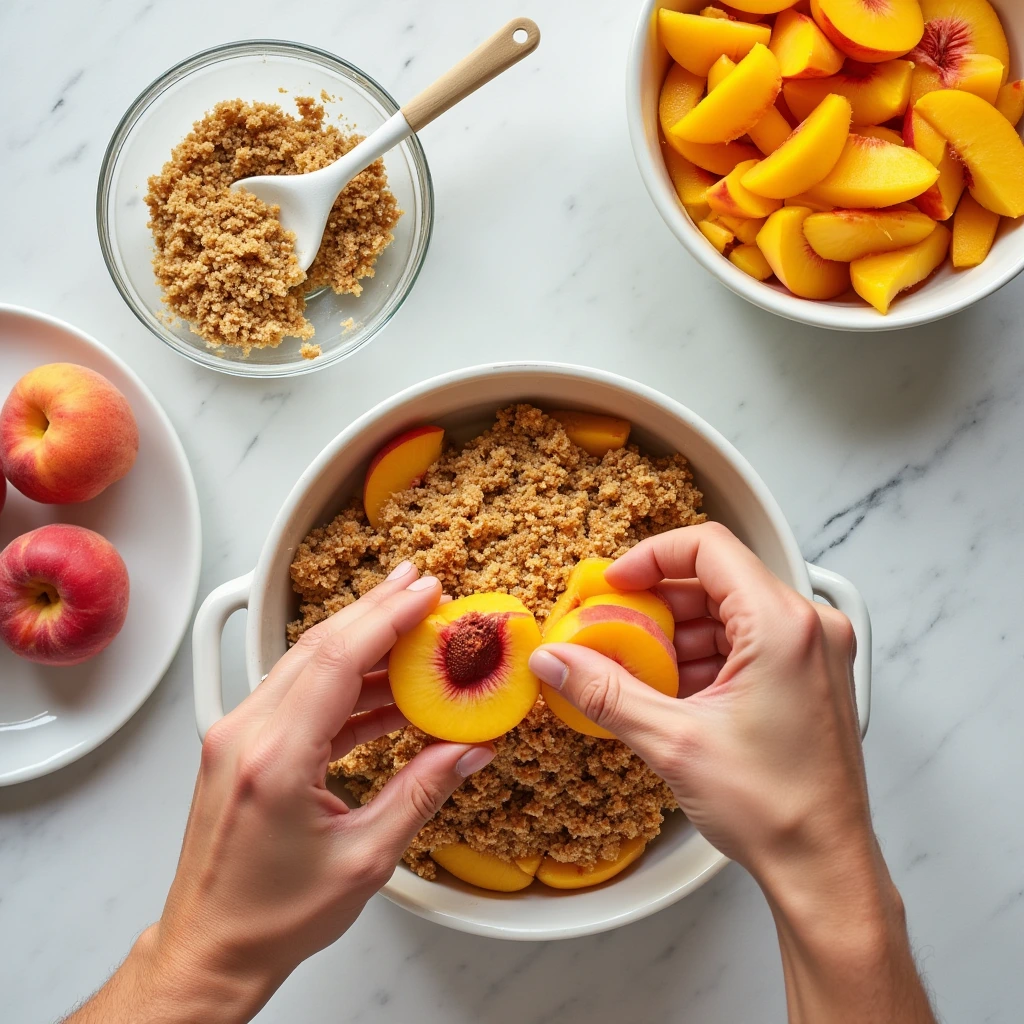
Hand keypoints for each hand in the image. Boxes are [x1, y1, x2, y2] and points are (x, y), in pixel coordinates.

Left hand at [68, 561, 493, 1023]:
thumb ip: (421, 793)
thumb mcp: (365, 859)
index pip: (335, 660)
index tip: (425, 592)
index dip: (386, 617)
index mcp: (275, 759)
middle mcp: (247, 734)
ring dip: (362, 641)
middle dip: (376, 609)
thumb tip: (469, 751)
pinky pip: (300, 695)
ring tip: (414, 629)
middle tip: (421, 585)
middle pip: (319, 646)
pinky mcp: (243, 744)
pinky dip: (346, 684)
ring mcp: (238, 735)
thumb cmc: (272, 916)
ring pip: (308, 664)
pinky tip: (388, 689)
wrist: (211, 946)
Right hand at [528, 523, 934, 1023]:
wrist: (825, 868)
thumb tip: (554, 660)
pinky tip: (673, 691)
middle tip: (614, 631)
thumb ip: (604, 692)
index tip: (614, 585)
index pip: (708, 547)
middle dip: (658, 604)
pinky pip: (748, 642)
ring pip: (730, 611)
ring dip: (679, 634)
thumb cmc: (777, 810)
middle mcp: (809, 627)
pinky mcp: (811, 676)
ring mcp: (815, 651)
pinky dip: (706, 656)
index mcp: (783, 625)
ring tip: (639, 670)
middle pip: (717, 579)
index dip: (650, 557)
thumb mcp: (673, 742)